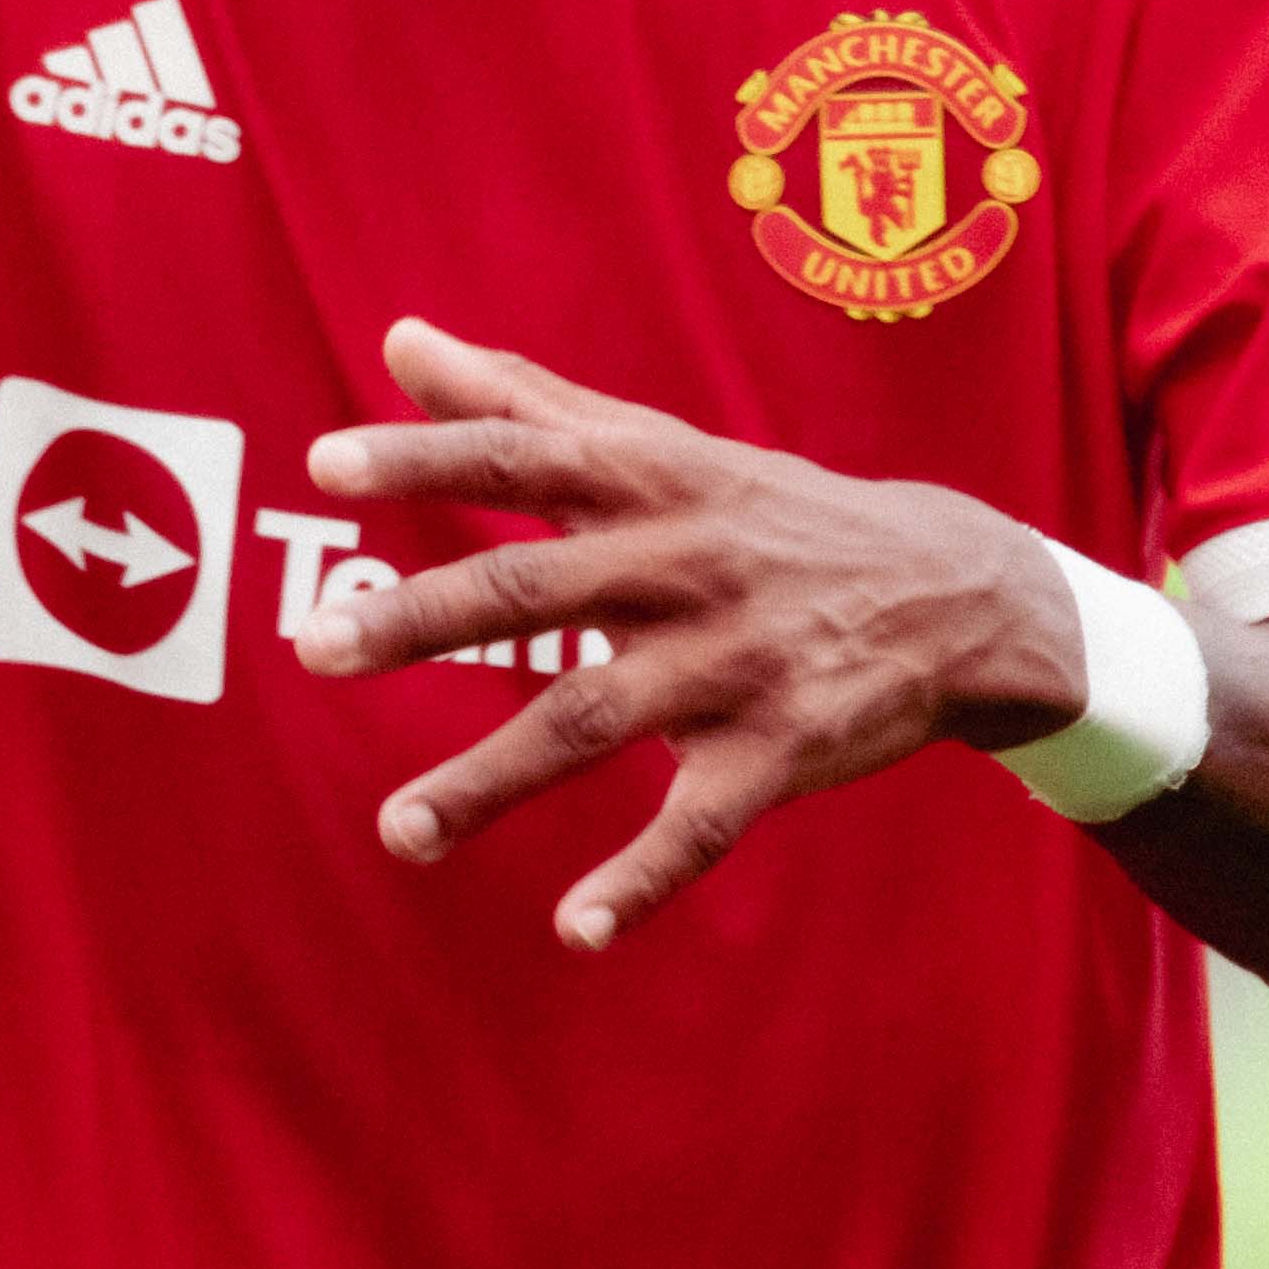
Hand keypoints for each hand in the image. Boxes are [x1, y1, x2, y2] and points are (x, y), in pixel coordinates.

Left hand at [289, 317, 1080, 952]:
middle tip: (313, 645)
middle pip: (534, 589)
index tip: (324, 461)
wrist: (955, 589)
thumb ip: (519, 398)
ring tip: (398, 835)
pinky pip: (701, 824)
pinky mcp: (779, 749)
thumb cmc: (765, 511)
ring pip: (594, 720)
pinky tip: (573, 930)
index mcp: (642, 483)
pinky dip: (641, 879)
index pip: (516, 457)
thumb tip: (399, 337)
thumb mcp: (657, 444)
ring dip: (491, 780)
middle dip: (422, 616)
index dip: (423, 457)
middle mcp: (679, 565)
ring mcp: (730, 662)